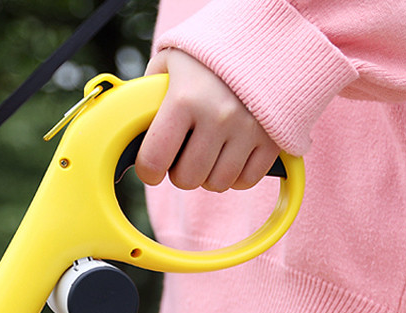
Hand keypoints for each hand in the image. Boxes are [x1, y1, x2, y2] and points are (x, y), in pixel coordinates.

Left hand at [135, 49, 280, 191]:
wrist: (265, 35)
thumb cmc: (209, 53)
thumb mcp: (169, 64)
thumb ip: (149, 97)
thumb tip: (132, 128)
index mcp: (184, 98)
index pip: (154, 161)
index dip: (148, 171)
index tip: (152, 168)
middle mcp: (218, 116)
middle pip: (187, 179)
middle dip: (180, 173)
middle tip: (183, 156)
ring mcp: (248, 129)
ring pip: (217, 183)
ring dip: (208, 175)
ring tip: (208, 153)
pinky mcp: (272, 138)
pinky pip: (247, 180)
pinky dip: (236, 176)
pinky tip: (230, 156)